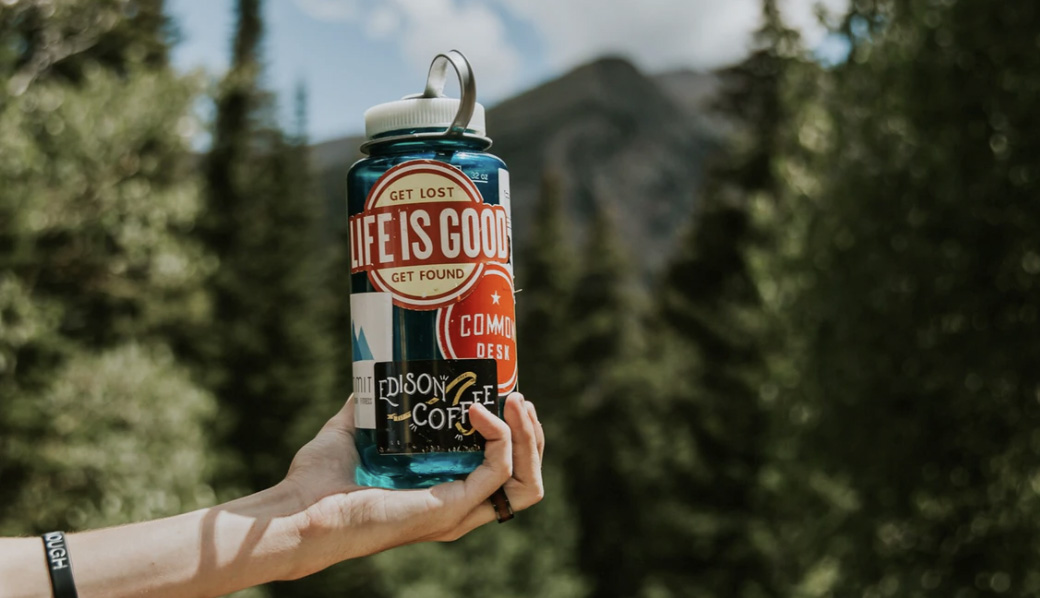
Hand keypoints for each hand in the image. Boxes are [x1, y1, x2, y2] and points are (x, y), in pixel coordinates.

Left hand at [280, 392, 544, 578]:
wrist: (300, 510)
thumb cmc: (317, 482)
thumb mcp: (352, 432)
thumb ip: (371, 406)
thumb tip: (378, 373)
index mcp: (443, 492)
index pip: (502, 471)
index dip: (513, 435)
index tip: (504, 395)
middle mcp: (458, 507)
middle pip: (526, 479)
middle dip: (532, 436)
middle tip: (518, 398)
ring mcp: (457, 511)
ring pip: (525, 481)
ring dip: (529, 438)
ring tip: (516, 401)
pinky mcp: (451, 507)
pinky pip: (498, 471)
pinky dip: (500, 437)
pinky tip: (479, 410)